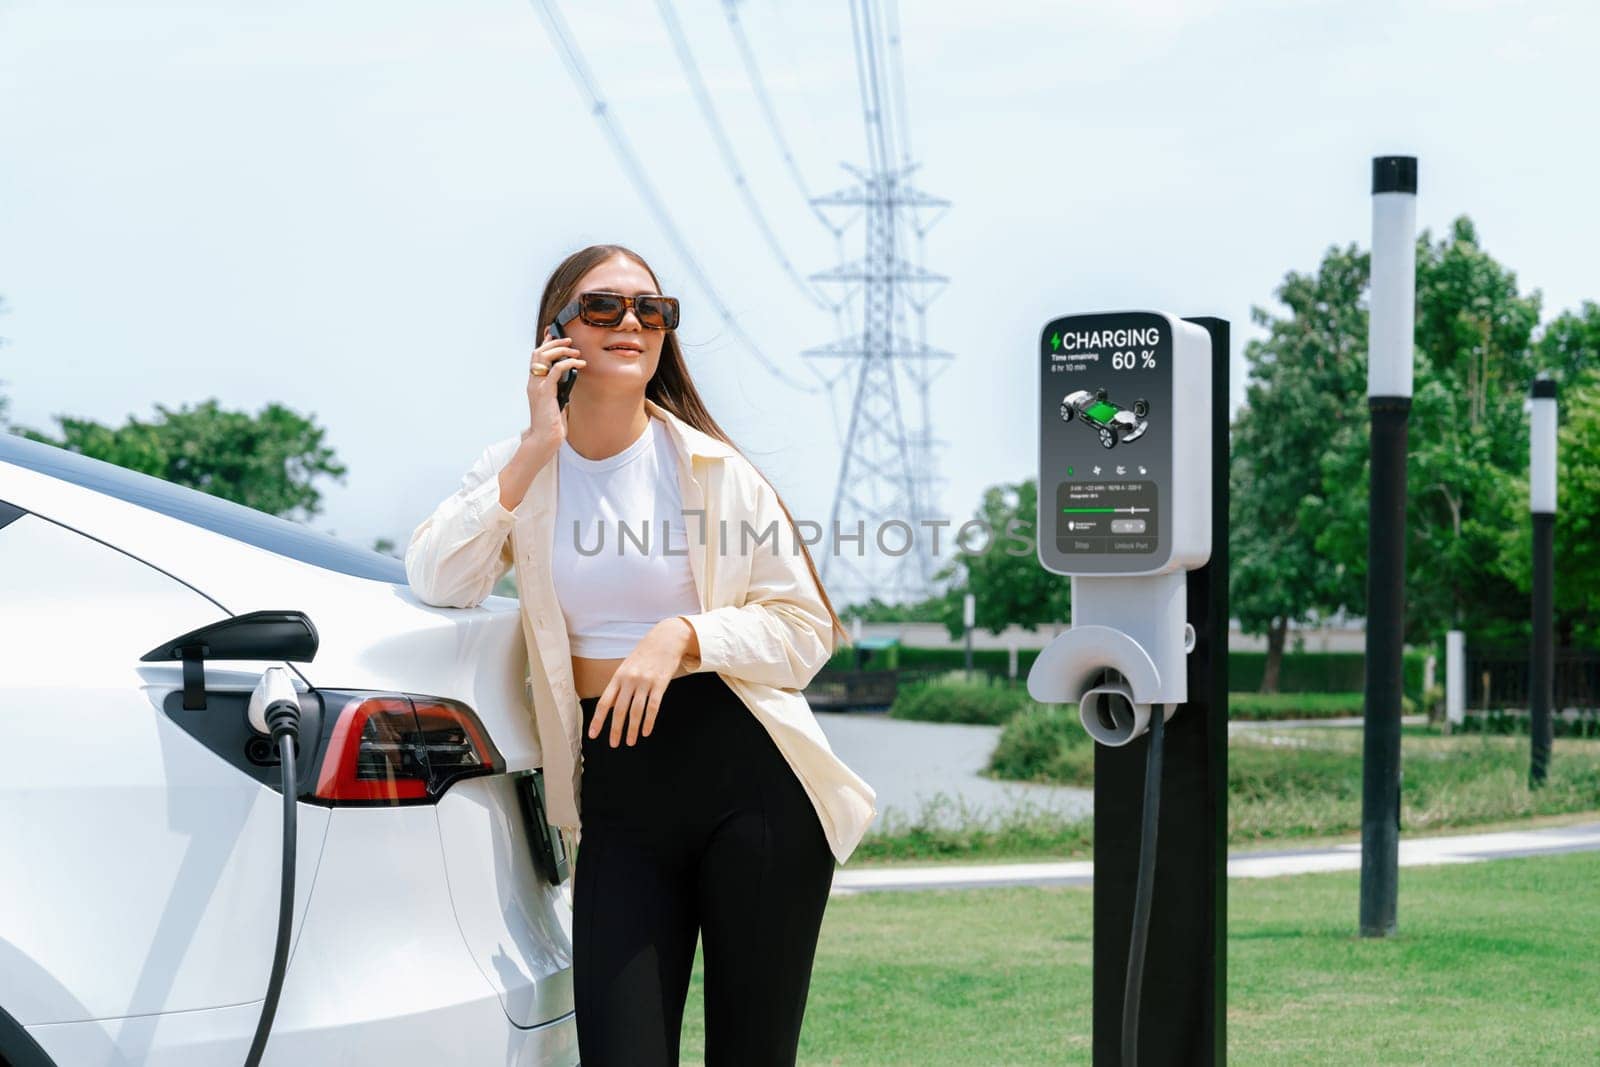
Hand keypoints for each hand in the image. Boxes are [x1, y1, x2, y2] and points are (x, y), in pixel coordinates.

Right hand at [524, 326, 586, 453]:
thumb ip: (559, 389)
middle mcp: (533, 382)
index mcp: (534, 384)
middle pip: (538, 352)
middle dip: (554, 343)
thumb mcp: (556, 402)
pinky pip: (555, 370)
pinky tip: (579, 364)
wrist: (544, 438)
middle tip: (570, 341)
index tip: (554, 333)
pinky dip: (568, 363)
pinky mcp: (545, 392)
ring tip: (575, 352)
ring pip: (543, 357)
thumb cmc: (551, 424)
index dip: (545, 343)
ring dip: (561, 350)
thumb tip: (570, 379)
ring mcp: (537, 386)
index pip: (536, 357)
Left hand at [587, 618, 696, 747]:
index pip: (604, 702)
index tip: (593, 734)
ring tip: (630, 742)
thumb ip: (620, 685)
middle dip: (616, 729)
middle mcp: (629, 679)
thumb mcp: (627, 666)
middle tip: (613, 744)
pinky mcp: (660, 683)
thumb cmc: (645, 654)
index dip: (598, 720)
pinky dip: (649, 721)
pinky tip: (646, 732)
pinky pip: (653, 706)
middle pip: (619, 710)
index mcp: (618, 676)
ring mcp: (645, 681)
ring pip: (636, 711)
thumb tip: (611, 706)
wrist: (666, 638)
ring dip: (632, 729)